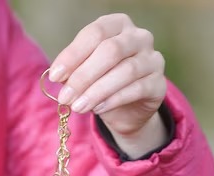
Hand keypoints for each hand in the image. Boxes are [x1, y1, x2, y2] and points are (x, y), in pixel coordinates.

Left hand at [49, 14, 167, 156]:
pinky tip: (97, 110)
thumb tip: (59, 77)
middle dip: (83, 76)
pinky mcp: (159, 84)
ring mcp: (153, 59)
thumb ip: (73, 72)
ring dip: (96, 91)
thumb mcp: (84, 75)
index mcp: (118, 25)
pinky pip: (136, 89)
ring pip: (125, 71)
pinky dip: (113, 100)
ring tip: (78, 107)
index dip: (73, 54)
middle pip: (111, 50)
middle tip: (65, 97)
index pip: (95, 33)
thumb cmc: (102, 84)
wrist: (127, 111)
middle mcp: (139, 37)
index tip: (55, 76)